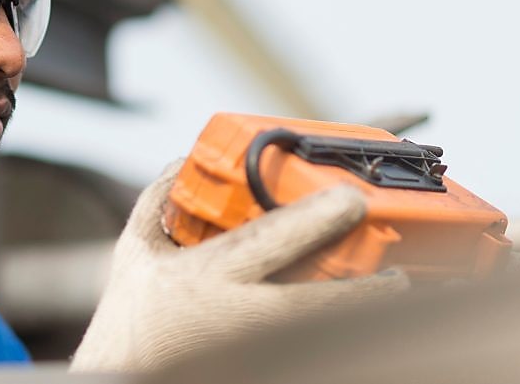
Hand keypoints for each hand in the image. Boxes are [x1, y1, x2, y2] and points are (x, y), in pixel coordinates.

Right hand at [70, 160, 408, 371]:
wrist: (119, 378)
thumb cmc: (129, 319)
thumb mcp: (133, 250)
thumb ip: (158, 199)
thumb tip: (186, 158)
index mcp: (206, 275)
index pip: (269, 241)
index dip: (316, 220)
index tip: (353, 201)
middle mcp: (237, 316)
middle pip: (316, 303)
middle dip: (365, 288)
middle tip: (400, 272)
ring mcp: (252, 349)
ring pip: (321, 335)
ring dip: (361, 319)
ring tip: (394, 298)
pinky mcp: (261, 366)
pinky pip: (308, 351)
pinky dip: (336, 340)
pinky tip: (361, 327)